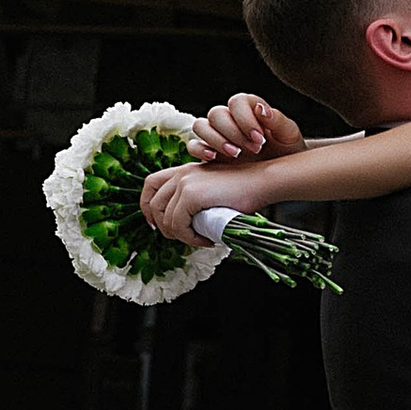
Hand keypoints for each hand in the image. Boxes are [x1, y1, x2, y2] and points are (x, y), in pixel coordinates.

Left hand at [140, 159, 260, 245]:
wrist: (263, 180)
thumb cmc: (245, 189)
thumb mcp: (214, 188)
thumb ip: (196, 198)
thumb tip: (185, 223)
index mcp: (184, 170)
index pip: (150, 184)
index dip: (147, 206)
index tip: (156, 223)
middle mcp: (181, 174)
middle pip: (154, 205)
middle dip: (163, 227)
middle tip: (183, 237)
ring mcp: (185, 183)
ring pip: (166, 219)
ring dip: (182, 236)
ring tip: (201, 239)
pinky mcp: (192, 195)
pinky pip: (179, 225)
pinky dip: (190, 238)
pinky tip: (207, 240)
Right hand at [187, 90, 302, 162]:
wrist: (286, 171)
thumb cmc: (288, 148)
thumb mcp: (289, 134)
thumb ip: (277, 120)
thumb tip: (261, 109)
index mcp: (249, 108)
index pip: (236, 102)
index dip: (245, 118)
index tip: (259, 137)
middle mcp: (230, 118)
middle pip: (216, 114)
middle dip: (233, 132)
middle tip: (253, 149)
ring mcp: (218, 135)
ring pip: (201, 127)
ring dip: (215, 140)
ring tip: (236, 154)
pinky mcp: (210, 152)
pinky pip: (194, 146)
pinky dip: (200, 150)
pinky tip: (215, 158)